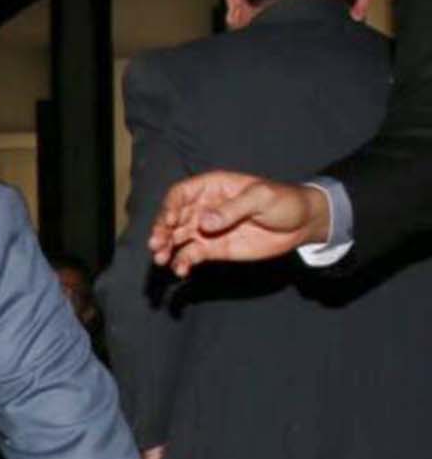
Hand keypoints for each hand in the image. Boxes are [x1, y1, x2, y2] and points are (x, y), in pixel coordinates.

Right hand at [147, 170, 329, 276]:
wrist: (301, 225)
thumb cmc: (284, 201)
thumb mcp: (262, 198)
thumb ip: (233, 208)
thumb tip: (205, 223)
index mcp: (212, 188)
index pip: (181, 194)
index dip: (170, 207)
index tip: (169, 222)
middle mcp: (203, 208)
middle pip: (171, 218)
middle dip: (161, 231)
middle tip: (157, 245)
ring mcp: (206, 230)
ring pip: (176, 238)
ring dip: (165, 248)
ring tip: (161, 260)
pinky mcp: (212, 249)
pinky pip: (190, 255)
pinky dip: (182, 263)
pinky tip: (182, 270)